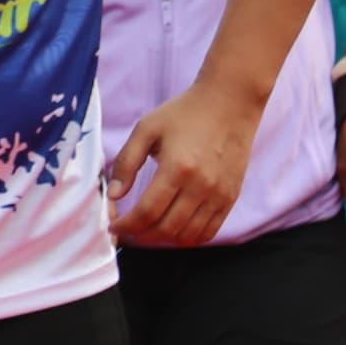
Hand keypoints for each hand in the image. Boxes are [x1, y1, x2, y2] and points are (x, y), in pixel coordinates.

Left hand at [107, 83, 259, 245]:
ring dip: (164, 240)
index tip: (114, 227)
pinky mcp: (231, 197)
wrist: (230, 104)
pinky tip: (173, 231)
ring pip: (189, 235)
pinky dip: (189, 239)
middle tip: (127, 232)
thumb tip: (113, 195)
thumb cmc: (184, 113)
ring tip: (146, 232)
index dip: (127, 226)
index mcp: (177, 168)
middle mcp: (201, 186)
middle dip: (142, 236)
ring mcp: (220, 194)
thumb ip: (127, 162)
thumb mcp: (147, 129)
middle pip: (167, 229)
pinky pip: (210, 231)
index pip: (148, 212)